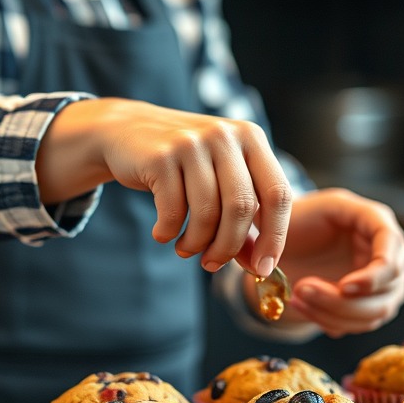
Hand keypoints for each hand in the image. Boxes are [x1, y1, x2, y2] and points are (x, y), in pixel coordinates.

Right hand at [35, 98, 291, 272]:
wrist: (126, 132)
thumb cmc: (184, 165)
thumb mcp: (219, 181)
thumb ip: (243, 220)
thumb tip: (257, 266)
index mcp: (251, 138)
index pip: (277, 193)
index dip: (274, 236)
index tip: (263, 269)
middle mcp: (225, 135)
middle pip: (242, 207)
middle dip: (228, 247)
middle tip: (212, 264)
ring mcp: (192, 143)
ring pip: (207, 213)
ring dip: (196, 244)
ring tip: (185, 249)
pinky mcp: (160, 156)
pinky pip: (173, 211)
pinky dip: (169, 232)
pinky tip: (163, 233)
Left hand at [273, 188, 403, 337]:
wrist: (289, 245)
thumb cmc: (296, 221)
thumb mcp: (302, 209)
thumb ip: (316, 224)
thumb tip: (315, 259)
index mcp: (377, 219)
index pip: (393, 246)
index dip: (375, 273)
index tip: (343, 287)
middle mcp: (392, 251)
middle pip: (389, 288)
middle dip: (343, 300)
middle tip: (301, 291)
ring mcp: (388, 281)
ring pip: (376, 312)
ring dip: (333, 313)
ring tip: (297, 298)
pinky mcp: (374, 304)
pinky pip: (360, 324)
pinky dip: (329, 320)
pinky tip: (303, 305)